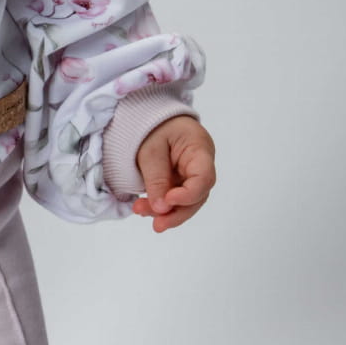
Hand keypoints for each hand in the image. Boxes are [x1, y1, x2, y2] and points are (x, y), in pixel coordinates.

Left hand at [130, 115, 215, 232]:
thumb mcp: (150, 150)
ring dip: (166, 212)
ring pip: (187, 202)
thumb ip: (157, 178)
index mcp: (200, 149)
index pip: (204, 178)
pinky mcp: (182, 182)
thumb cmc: (154, 127)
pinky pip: (176, 199)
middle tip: (157, 225)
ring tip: (140, 211)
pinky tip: (145, 209)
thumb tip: (161, 208)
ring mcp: (193, 175)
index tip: (168, 202)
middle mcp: (202, 165)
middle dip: (176, 212)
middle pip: (198, 196)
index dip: (188, 195)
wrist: (151, 119)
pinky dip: (162, 206)